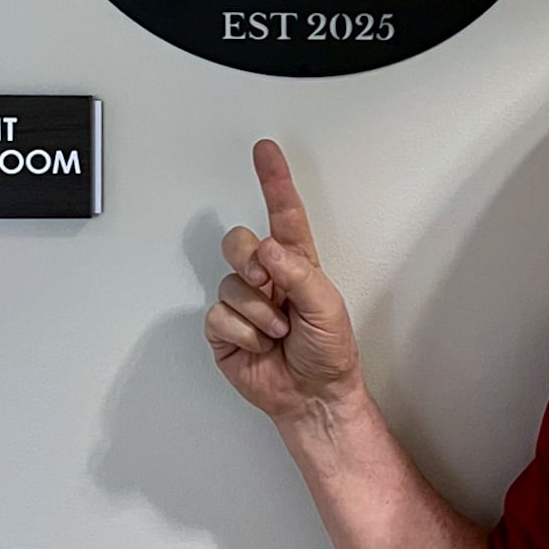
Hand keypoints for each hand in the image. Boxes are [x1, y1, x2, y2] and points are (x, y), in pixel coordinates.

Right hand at [206, 140, 362, 424]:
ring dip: (259, 312)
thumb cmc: (329, 352)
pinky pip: (219, 315)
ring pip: (230, 282)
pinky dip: (244, 332)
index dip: (273, 182)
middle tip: (270, 285)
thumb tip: (268, 249)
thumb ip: (298, 274)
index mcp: (297, 264)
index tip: (265, 151)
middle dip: (250, 260)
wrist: (313, 397)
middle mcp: (267, 277)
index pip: (283, 215)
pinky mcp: (224, 329)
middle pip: (239, 242)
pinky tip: (260, 345)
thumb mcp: (326, 307)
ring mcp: (243, 302)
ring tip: (279, 333)